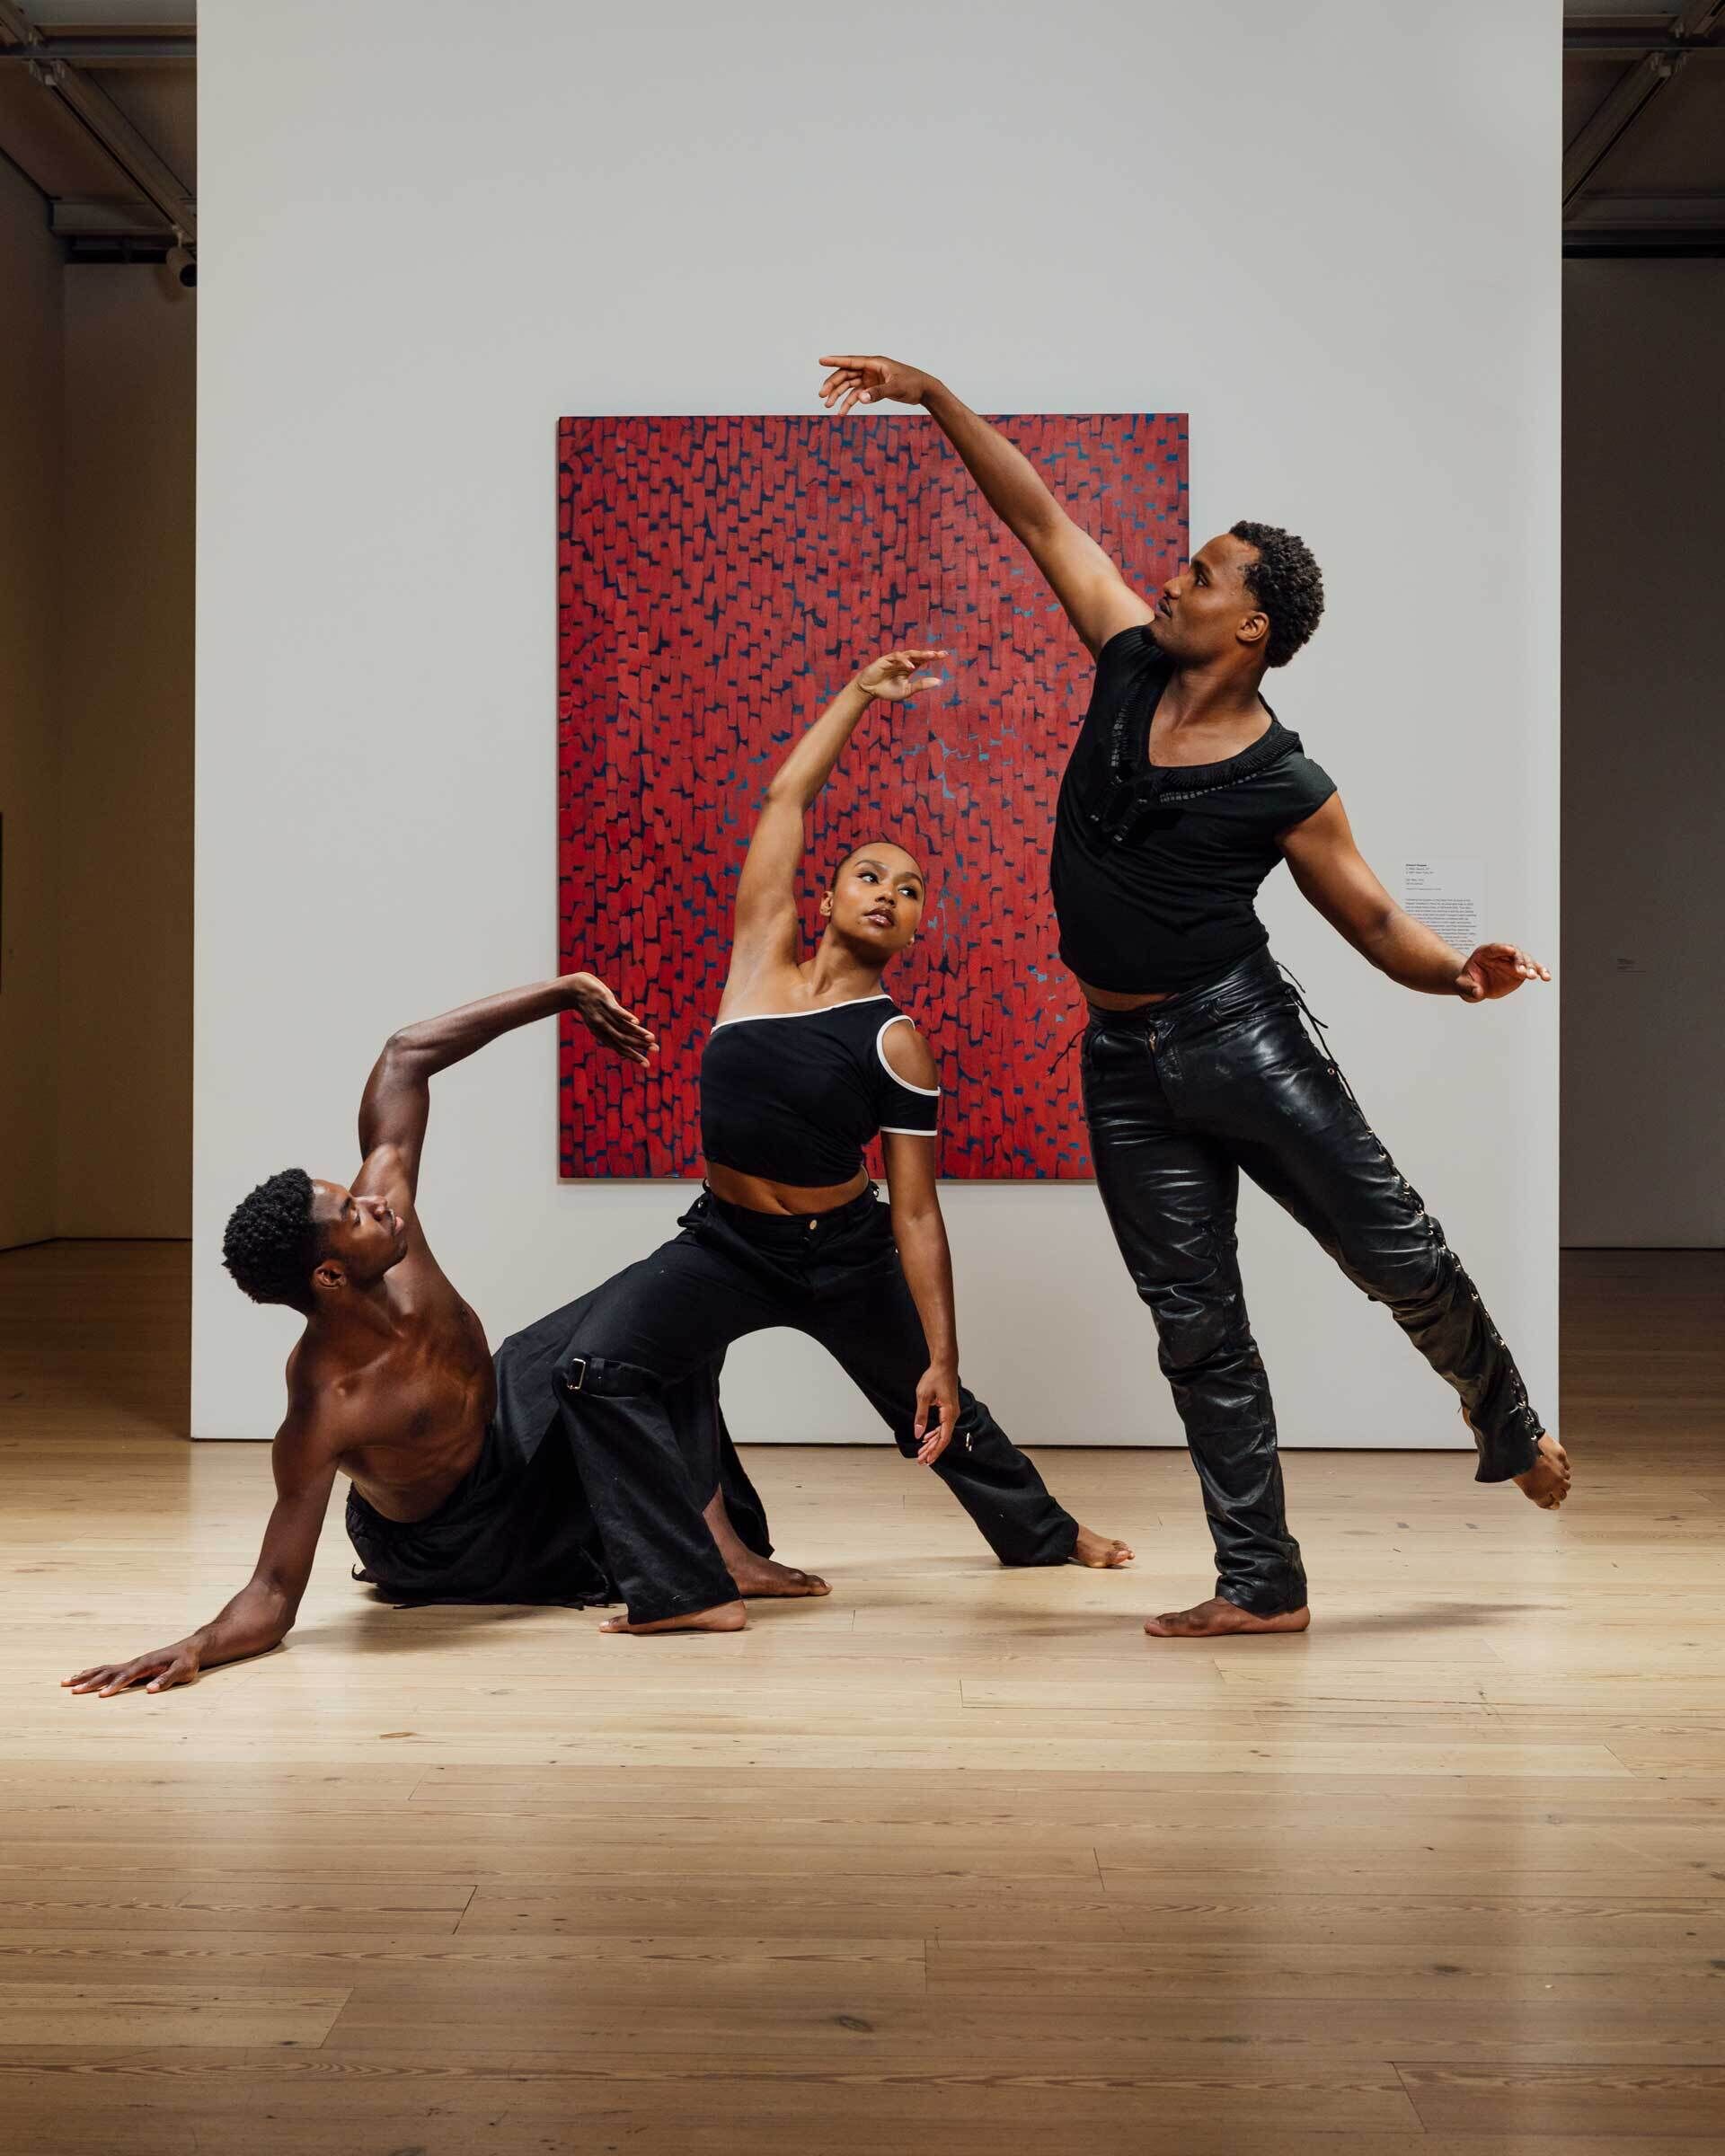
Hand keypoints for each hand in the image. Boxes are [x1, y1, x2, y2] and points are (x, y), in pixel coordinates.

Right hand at [63, 1641, 200, 1697]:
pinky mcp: (131, 1666)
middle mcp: (135, 1663)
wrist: (191, 1649)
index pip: (126, 1677)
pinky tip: (81, 1676)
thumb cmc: (187, 1662)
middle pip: (108, 1673)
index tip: (100, 1696)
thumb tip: (150, 1689)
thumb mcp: (182, 1671)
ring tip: (65, 1682)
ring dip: (84, 1676)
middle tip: (71, 1690)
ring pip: (103, 1670)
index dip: (114, 1687)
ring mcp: (131, 1664)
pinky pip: (107, 1669)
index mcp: (146, 1664)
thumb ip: (166, 1679)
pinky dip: (92, 1673)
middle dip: (89, 1682)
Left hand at [562, 972, 657, 1064]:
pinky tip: (636, 1022)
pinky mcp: (604, 1000)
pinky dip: (626, 1017)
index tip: (647, 1064)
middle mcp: (602, 1026)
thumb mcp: (599, 1019)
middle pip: (623, 1039)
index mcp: (602, 1033)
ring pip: (622, 1027)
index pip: (620, 1048)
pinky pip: (615, 1011)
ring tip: (651, 1039)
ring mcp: (603, 1013)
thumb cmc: (589, 1004)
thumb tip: (629, 1030)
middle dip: (640, 1046)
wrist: (573, 989)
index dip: (634, 1056)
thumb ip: (613, 1027)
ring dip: (637, 1033)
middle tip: (656, 1050)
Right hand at [818, 354, 935, 414]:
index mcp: (875, 363)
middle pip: (846, 374)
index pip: (850, 361)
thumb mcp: (895, 388)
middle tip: (822, 396)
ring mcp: (871, 379)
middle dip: (833, 384)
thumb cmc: (912, 384)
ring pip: (849, 385)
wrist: (924, 390)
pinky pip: (857, 395)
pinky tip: (842, 412)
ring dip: (838, 395)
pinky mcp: (874, 388)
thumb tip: (860, 399)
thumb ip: (877, 393)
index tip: (821, 361)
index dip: (835, 361)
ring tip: (828, 406)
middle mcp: (870, 369)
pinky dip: (849, 403)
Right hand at [854, 649, 948, 703]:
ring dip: (920, 654)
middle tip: (941, 654)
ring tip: (931, 656)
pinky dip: (905, 661)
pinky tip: (911, 667)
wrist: (869, 691)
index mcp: (909, 668)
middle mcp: (903, 661)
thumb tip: (939, 681)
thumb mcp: (906, 690)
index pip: (923, 660)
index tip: (945, 655)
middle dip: (929, 654)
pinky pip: (897, 657)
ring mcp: (894, 659)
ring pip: (910, 653)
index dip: (933, 656)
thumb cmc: (887, 691)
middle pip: (919, 655)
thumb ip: (921, 685)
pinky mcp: (885, 659)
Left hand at [912, 1361, 959, 1464]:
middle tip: (921, 1461)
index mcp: (949, 1413)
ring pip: (943, 1433)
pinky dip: (935, 1434)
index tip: (928, 1460)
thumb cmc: (934, 1378)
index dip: (935, 1450)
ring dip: (932, 1443)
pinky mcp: (948, 1409)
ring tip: (922, 1453)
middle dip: (932, 1450)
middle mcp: (953, 1415)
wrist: (944, 1365)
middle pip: (943, 1438)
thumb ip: (921, 1417)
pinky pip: (943, 1426)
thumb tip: (918, 1434)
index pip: (944, 1437)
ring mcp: (952, 1412)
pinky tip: (926, 1439)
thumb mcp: (923, 1397)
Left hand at [1456, 943, 1550, 1001]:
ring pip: (1526, 960)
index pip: (1495, 948)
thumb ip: (1468, 987)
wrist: (1474, 986)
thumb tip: (1478, 992)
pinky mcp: (1520, 971)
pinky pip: (1533, 969)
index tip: (1511, 950)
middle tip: (1523, 972)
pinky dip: (1540, 972)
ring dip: (1531, 967)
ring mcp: (1512, 962)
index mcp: (1485, 952)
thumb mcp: (1462, 985)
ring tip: (1534, 976)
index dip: (1503, 948)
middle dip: (1519, 961)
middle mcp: (1502, 955)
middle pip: (1514, 953)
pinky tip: (1547, 977)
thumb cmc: (1467, 982)